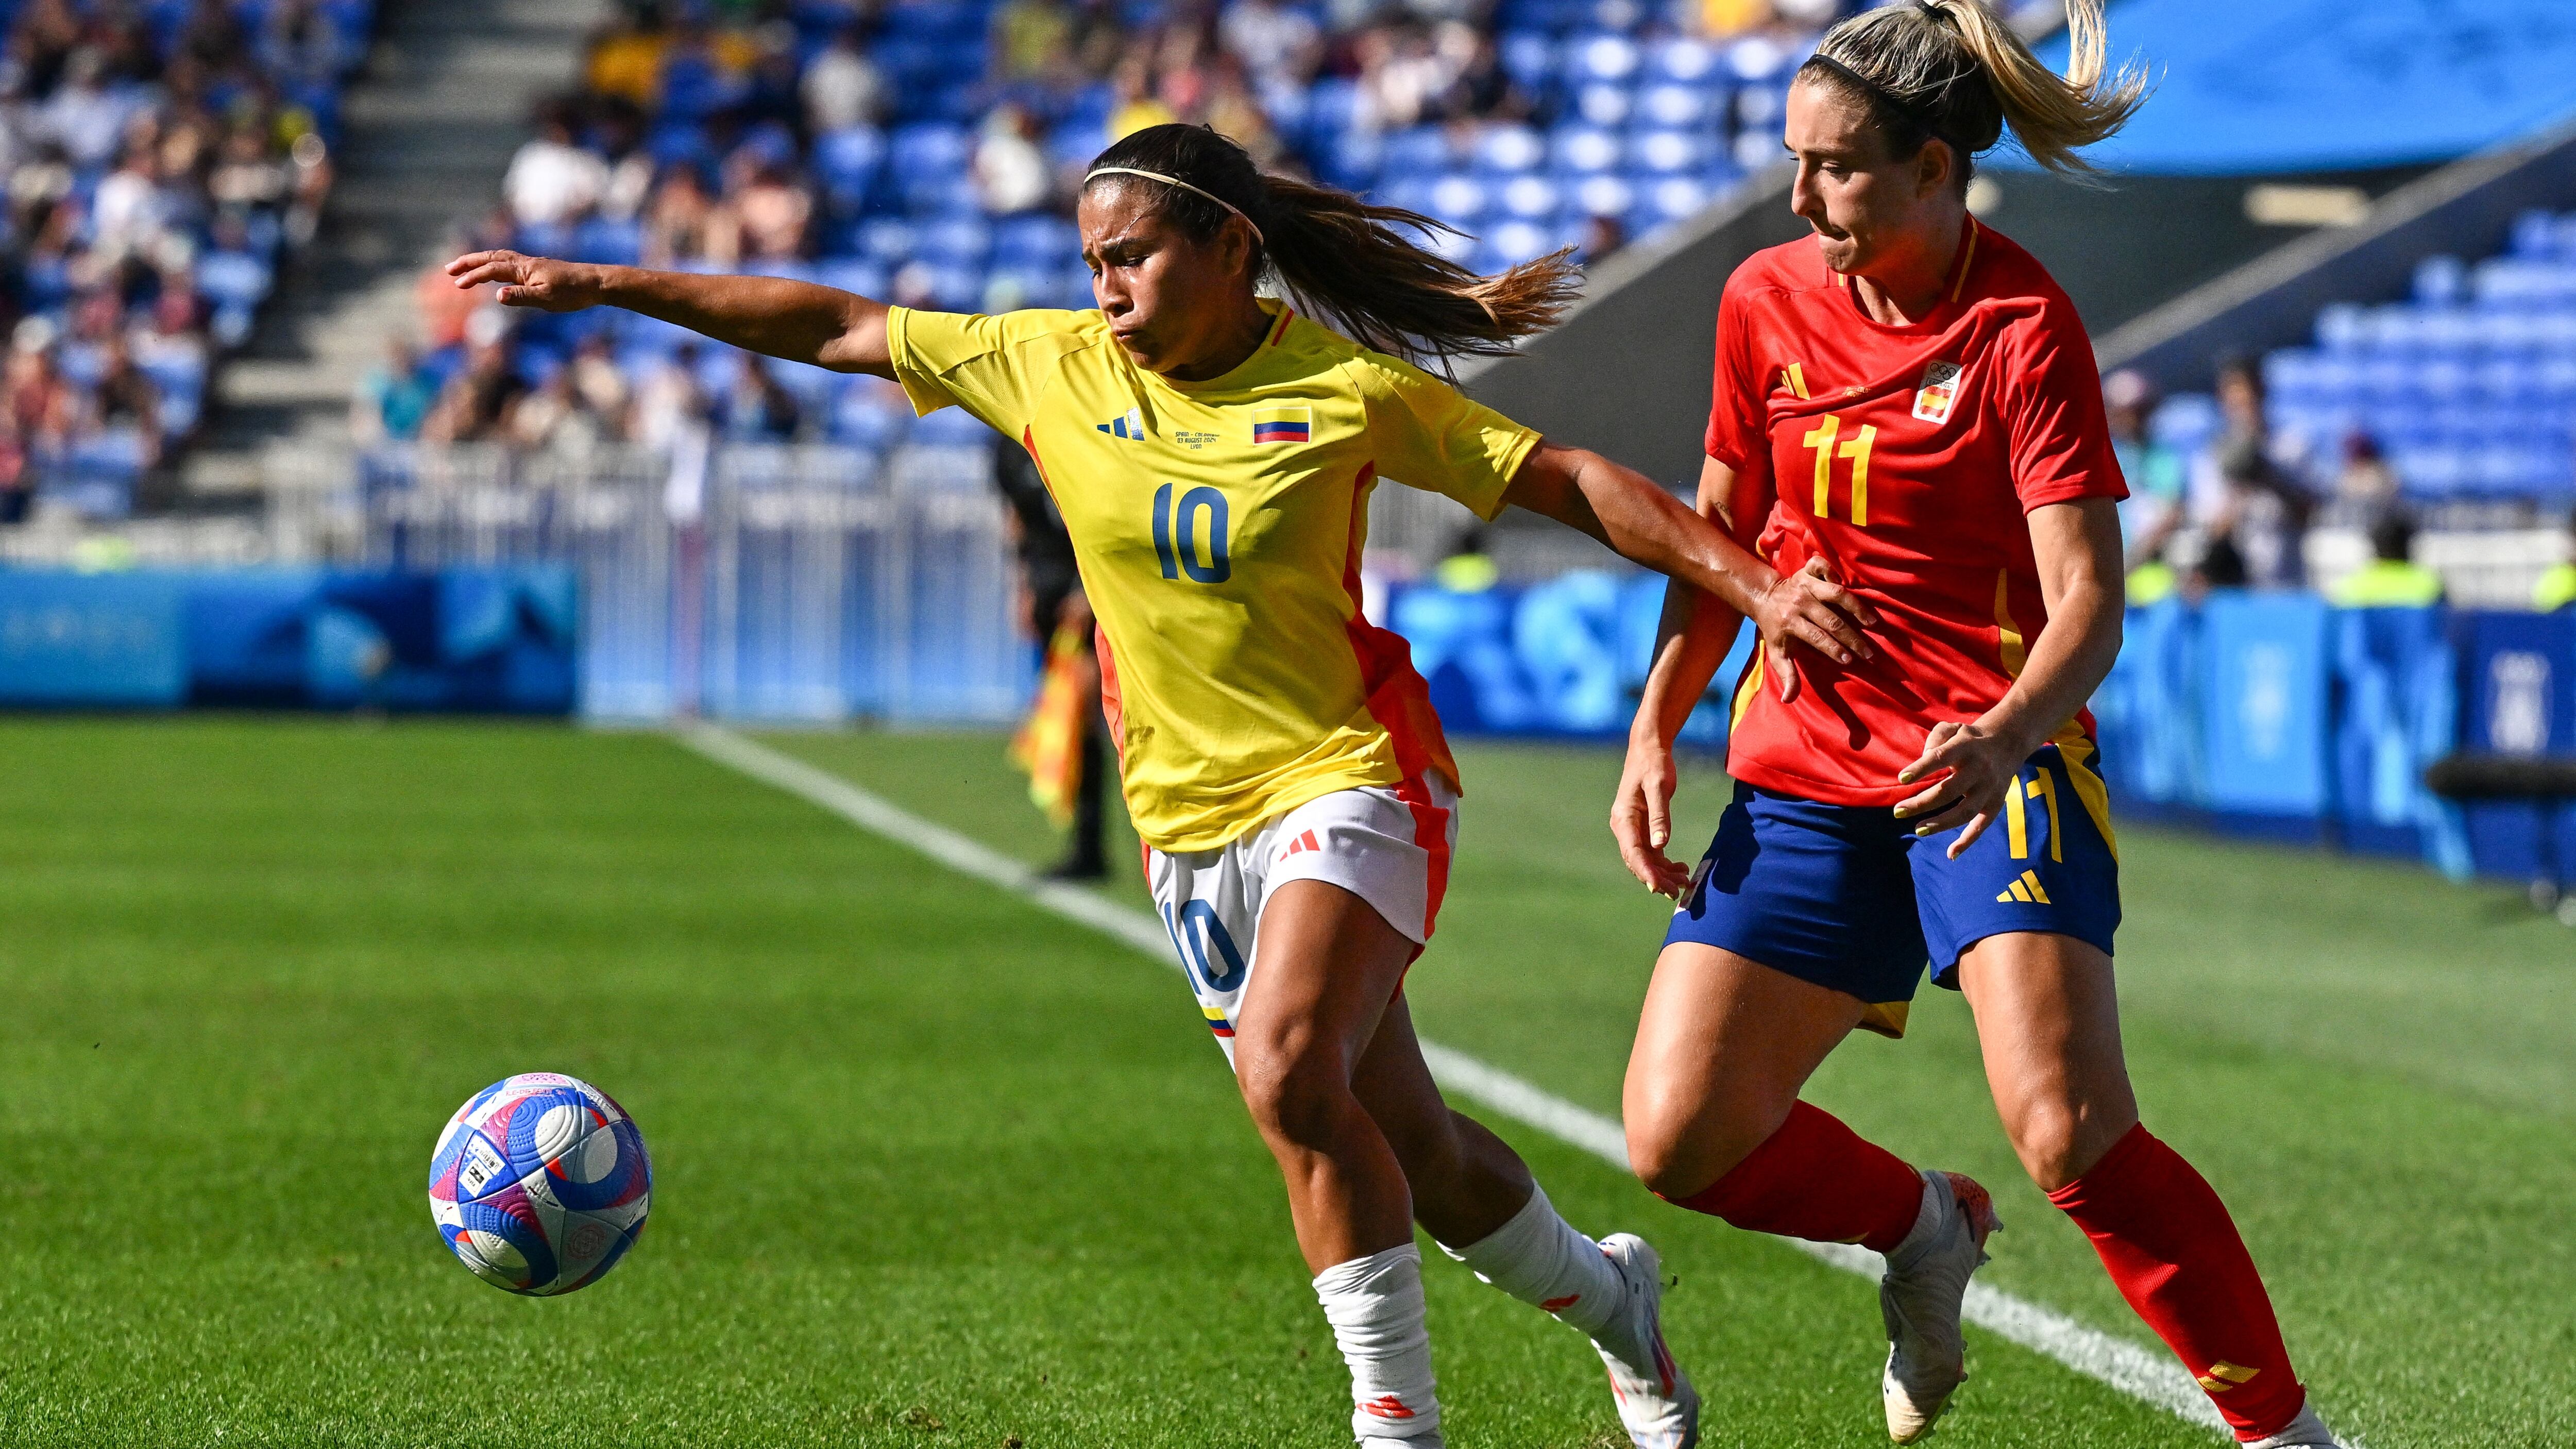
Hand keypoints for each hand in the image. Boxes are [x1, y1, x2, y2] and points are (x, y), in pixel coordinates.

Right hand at [444, 250, 604, 311]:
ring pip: (500, 258)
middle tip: (449, 269)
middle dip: (469, 262)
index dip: (473, 276)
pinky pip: (510, 263)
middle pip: (491, 258)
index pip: (492, 270)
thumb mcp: (547, 299)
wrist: (595, 283)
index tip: (457, 284)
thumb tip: (497, 296)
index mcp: (524, 269)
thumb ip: (521, 297)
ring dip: (480, 262)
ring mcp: (532, 265)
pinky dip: (495, 265)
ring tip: (465, 268)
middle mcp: (525, 263)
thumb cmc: (573, 292)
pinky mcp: (538, 270)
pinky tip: (495, 274)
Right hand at [1611, 734, 1694, 898]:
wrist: (1649, 748)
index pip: (1632, 852)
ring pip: (1646, 859)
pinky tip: (1681, 868)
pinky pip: (1652, 852)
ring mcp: (1633, 828)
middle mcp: (1624, 827)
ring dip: (1663, 874)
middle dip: (1657, 879)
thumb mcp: (1659, 787)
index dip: (1645, 872)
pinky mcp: (1643, 827)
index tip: (1658, 888)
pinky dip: (1665, 863)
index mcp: (1623, 818)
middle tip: (1678, 892)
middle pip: (1638, 861)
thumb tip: (1661, 846)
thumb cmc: (1653, 765)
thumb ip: (1659, 816)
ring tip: (1685, 883)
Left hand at [1746, 557, 1878, 703]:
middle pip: (1831, 620)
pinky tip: (1848, 587)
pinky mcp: (1807, 570)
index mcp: (1789, 623)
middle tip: (1870, 653)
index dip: (1833, 648)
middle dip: (1852, 638)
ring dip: (1856, 607)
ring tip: (1873, 623)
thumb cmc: (1775, 629)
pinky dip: (1833, 571)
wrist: (1763, 597)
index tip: (1850, 660)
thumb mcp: (1777, 653)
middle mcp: (1798, 602)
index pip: (1816, 637)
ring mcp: (1803, 584)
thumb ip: (1787, 675)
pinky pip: (1822, 566)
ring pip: (1835, 593)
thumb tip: (1788, 700)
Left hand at [1893, 719, 2029, 857]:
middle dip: (1922, 803)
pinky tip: (1951, 854)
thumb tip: (1922, 760)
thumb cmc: (1969, 738)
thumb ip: (1935, 738)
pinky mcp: (1996, 803)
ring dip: (1940, 824)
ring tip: (1918, 829)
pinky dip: (1968, 842)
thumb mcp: (1952, 727)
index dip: (1921, 768)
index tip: (1901, 779)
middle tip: (1898, 811)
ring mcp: (1990, 789)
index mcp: (1966, 747)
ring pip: (1964, 812)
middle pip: (1949, 790)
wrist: (2007, 742)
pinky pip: (1982, 826)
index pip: (1941, 757)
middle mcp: (1980, 769)